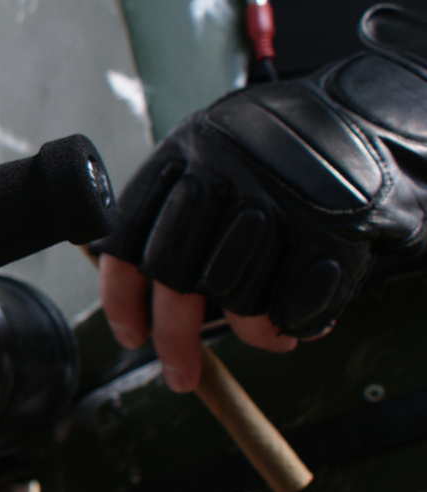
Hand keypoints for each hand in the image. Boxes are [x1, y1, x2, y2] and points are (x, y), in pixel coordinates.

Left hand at [96, 4, 426, 384]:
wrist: (371, 117)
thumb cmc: (281, 159)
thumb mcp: (214, 159)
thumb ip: (177, 215)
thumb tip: (144, 305)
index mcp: (182, 150)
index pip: (129, 234)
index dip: (121, 296)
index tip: (130, 336)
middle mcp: (223, 167)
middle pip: (173, 272)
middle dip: (173, 338)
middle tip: (180, 374)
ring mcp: (279, 192)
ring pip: (232, 291)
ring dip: (246, 332)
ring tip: (265, 337)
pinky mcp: (333, 221)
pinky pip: (292, 298)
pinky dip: (291, 323)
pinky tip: (298, 323)